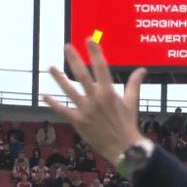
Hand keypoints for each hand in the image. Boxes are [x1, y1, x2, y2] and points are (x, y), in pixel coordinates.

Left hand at [42, 40, 146, 165]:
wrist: (123, 147)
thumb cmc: (128, 124)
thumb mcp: (132, 102)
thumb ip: (134, 84)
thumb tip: (143, 70)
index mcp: (109, 92)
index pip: (101, 67)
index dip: (95, 52)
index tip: (89, 40)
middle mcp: (96, 98)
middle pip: (82, 74)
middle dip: (74, 59)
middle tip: (67, 47)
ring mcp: (85, 110)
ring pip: (69, 90)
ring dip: (59, 78)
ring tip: (51, 67)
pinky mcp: (78, 121)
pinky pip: (62, 110)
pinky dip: (53, 103)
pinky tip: (44, 95)